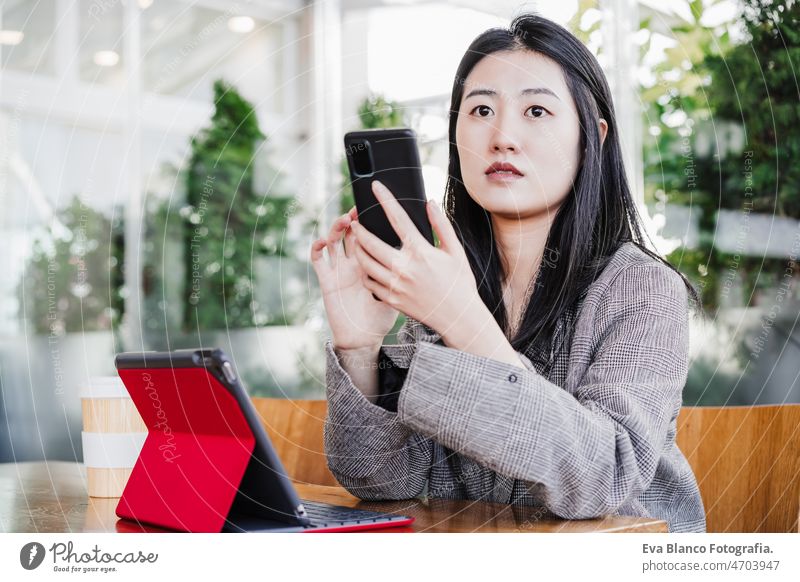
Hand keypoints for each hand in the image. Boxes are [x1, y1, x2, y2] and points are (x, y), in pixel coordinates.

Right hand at [310, 206, 398, 350]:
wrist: (362, 339)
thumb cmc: (381, 318)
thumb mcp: (398, 293)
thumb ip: (405, 274)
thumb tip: (421, 254)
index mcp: (371, 264)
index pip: (371, 235)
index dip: (371, 220)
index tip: (377, 205)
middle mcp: (354, 263)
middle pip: (352, 234)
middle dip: (354, 219)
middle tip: (360, 207)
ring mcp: (339, 270)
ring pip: (334, 241)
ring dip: (337, 228)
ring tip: (345, 220)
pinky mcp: (327, 280)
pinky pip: (318, 261)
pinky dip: (317, 248)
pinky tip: (323, 241)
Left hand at [350, 180, 483, 339]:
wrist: (458, 317)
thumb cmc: (460, 283)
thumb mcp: (456, 251)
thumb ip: (442, 225)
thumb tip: (430, 203)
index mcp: (421, 252)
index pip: (398, 219)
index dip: (385, 199)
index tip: (375, 187)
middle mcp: (404, 268)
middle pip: (371, 242)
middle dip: (359, 229)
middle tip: (355, 222)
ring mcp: (395, 285)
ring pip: (365, 263)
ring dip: (358, 250)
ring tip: (357, 243)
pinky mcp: (391, 299)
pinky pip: (370, 283)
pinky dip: (366, 272)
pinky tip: (368, 266)